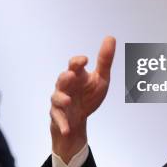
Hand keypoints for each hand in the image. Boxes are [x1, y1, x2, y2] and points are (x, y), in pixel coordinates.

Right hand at [50, 36, 115, 162]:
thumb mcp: (101, 79)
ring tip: (68, 101)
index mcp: (77, 75)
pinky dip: (62, 123)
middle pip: (62, 79)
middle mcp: (66, 86)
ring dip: (61, 98)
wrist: (78, 120)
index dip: (77, 62)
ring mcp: (60, 101)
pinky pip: (58, 119)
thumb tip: (110, 38)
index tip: (85, 60)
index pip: (74, 65)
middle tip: (70, 75)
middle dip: (65, 77)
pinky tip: (67, 129)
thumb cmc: (88, 95)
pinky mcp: (58, 116)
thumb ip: (105, 60)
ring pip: (57, 97)